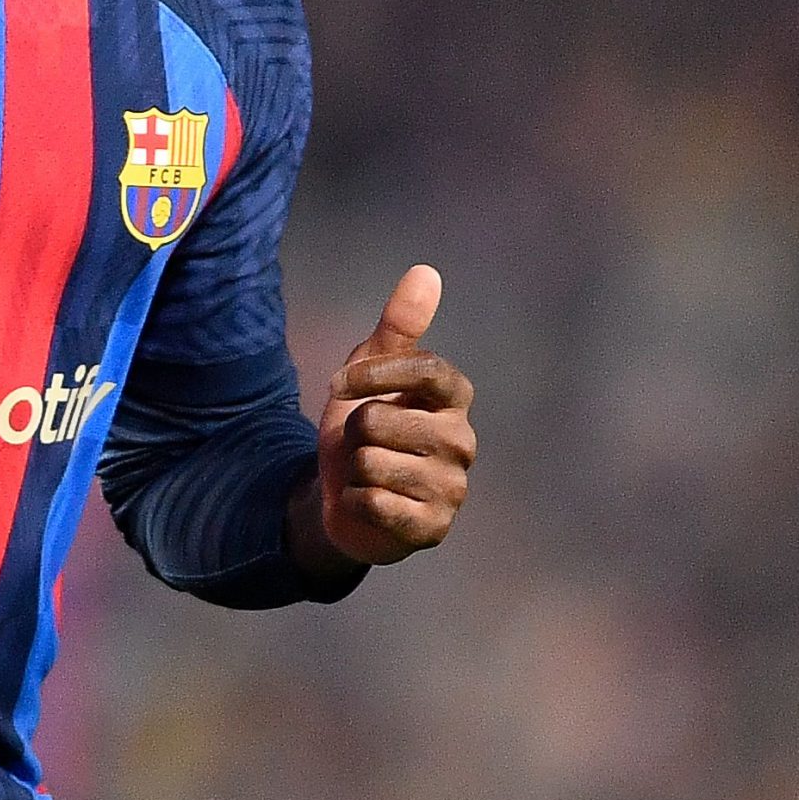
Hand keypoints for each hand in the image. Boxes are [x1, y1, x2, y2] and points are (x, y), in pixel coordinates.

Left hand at [303, 264, 476, 569]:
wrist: (343, 497)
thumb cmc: (363, 426)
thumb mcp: (370, 368)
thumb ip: (399, 325)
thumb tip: (426, 271)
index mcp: (454, 397)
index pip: (425, 368)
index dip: (374, 374)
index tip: (336, 385)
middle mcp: (462, 441)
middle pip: (381, 420)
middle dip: (354, 432)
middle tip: (364, 443)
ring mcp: (452, 487)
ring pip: (372, 462)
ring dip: (354, 469)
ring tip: (369, 473)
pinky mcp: (434, 528)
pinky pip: (375, 503)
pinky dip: (356, 501)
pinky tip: (369, 503)